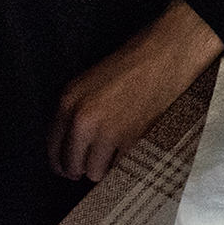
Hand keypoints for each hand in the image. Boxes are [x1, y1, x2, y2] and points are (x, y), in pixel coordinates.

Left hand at [49, 0, 223, 182]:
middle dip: (83, 167)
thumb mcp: (92, 81)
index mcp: (69, 101)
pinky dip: (126, 164)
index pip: (53, 147)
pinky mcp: (133, 141)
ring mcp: (108, 133)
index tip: (68, 167)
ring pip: (95, 172)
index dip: (61, 162)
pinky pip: (121, 169)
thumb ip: (78, 110)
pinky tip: (133, 151)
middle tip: (94, 165)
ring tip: (118, 154)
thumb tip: (74, 144)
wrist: (171, 51)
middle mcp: (83, 120)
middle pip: (71, 165)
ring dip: (106, 168)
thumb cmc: (136, 60)